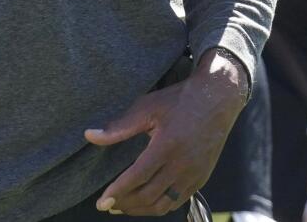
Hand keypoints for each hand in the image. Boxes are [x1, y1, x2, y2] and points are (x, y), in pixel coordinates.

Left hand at [85, 51, 244, 215]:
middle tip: (107, 205)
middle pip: (149, 195)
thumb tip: (89, 135)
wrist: (217, 98)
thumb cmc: (178, 100)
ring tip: (123, 207)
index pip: (137, 177)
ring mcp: (194, 174)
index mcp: (167, 146)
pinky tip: (146, 203)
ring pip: (164, 204)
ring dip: (141, 209)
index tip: (102, 202)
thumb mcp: (146, 107)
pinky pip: (178, 201)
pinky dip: (160, 206)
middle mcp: (183, 165)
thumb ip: (118, 126)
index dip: (117, 192)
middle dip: (125, 204)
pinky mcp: (201, 177)